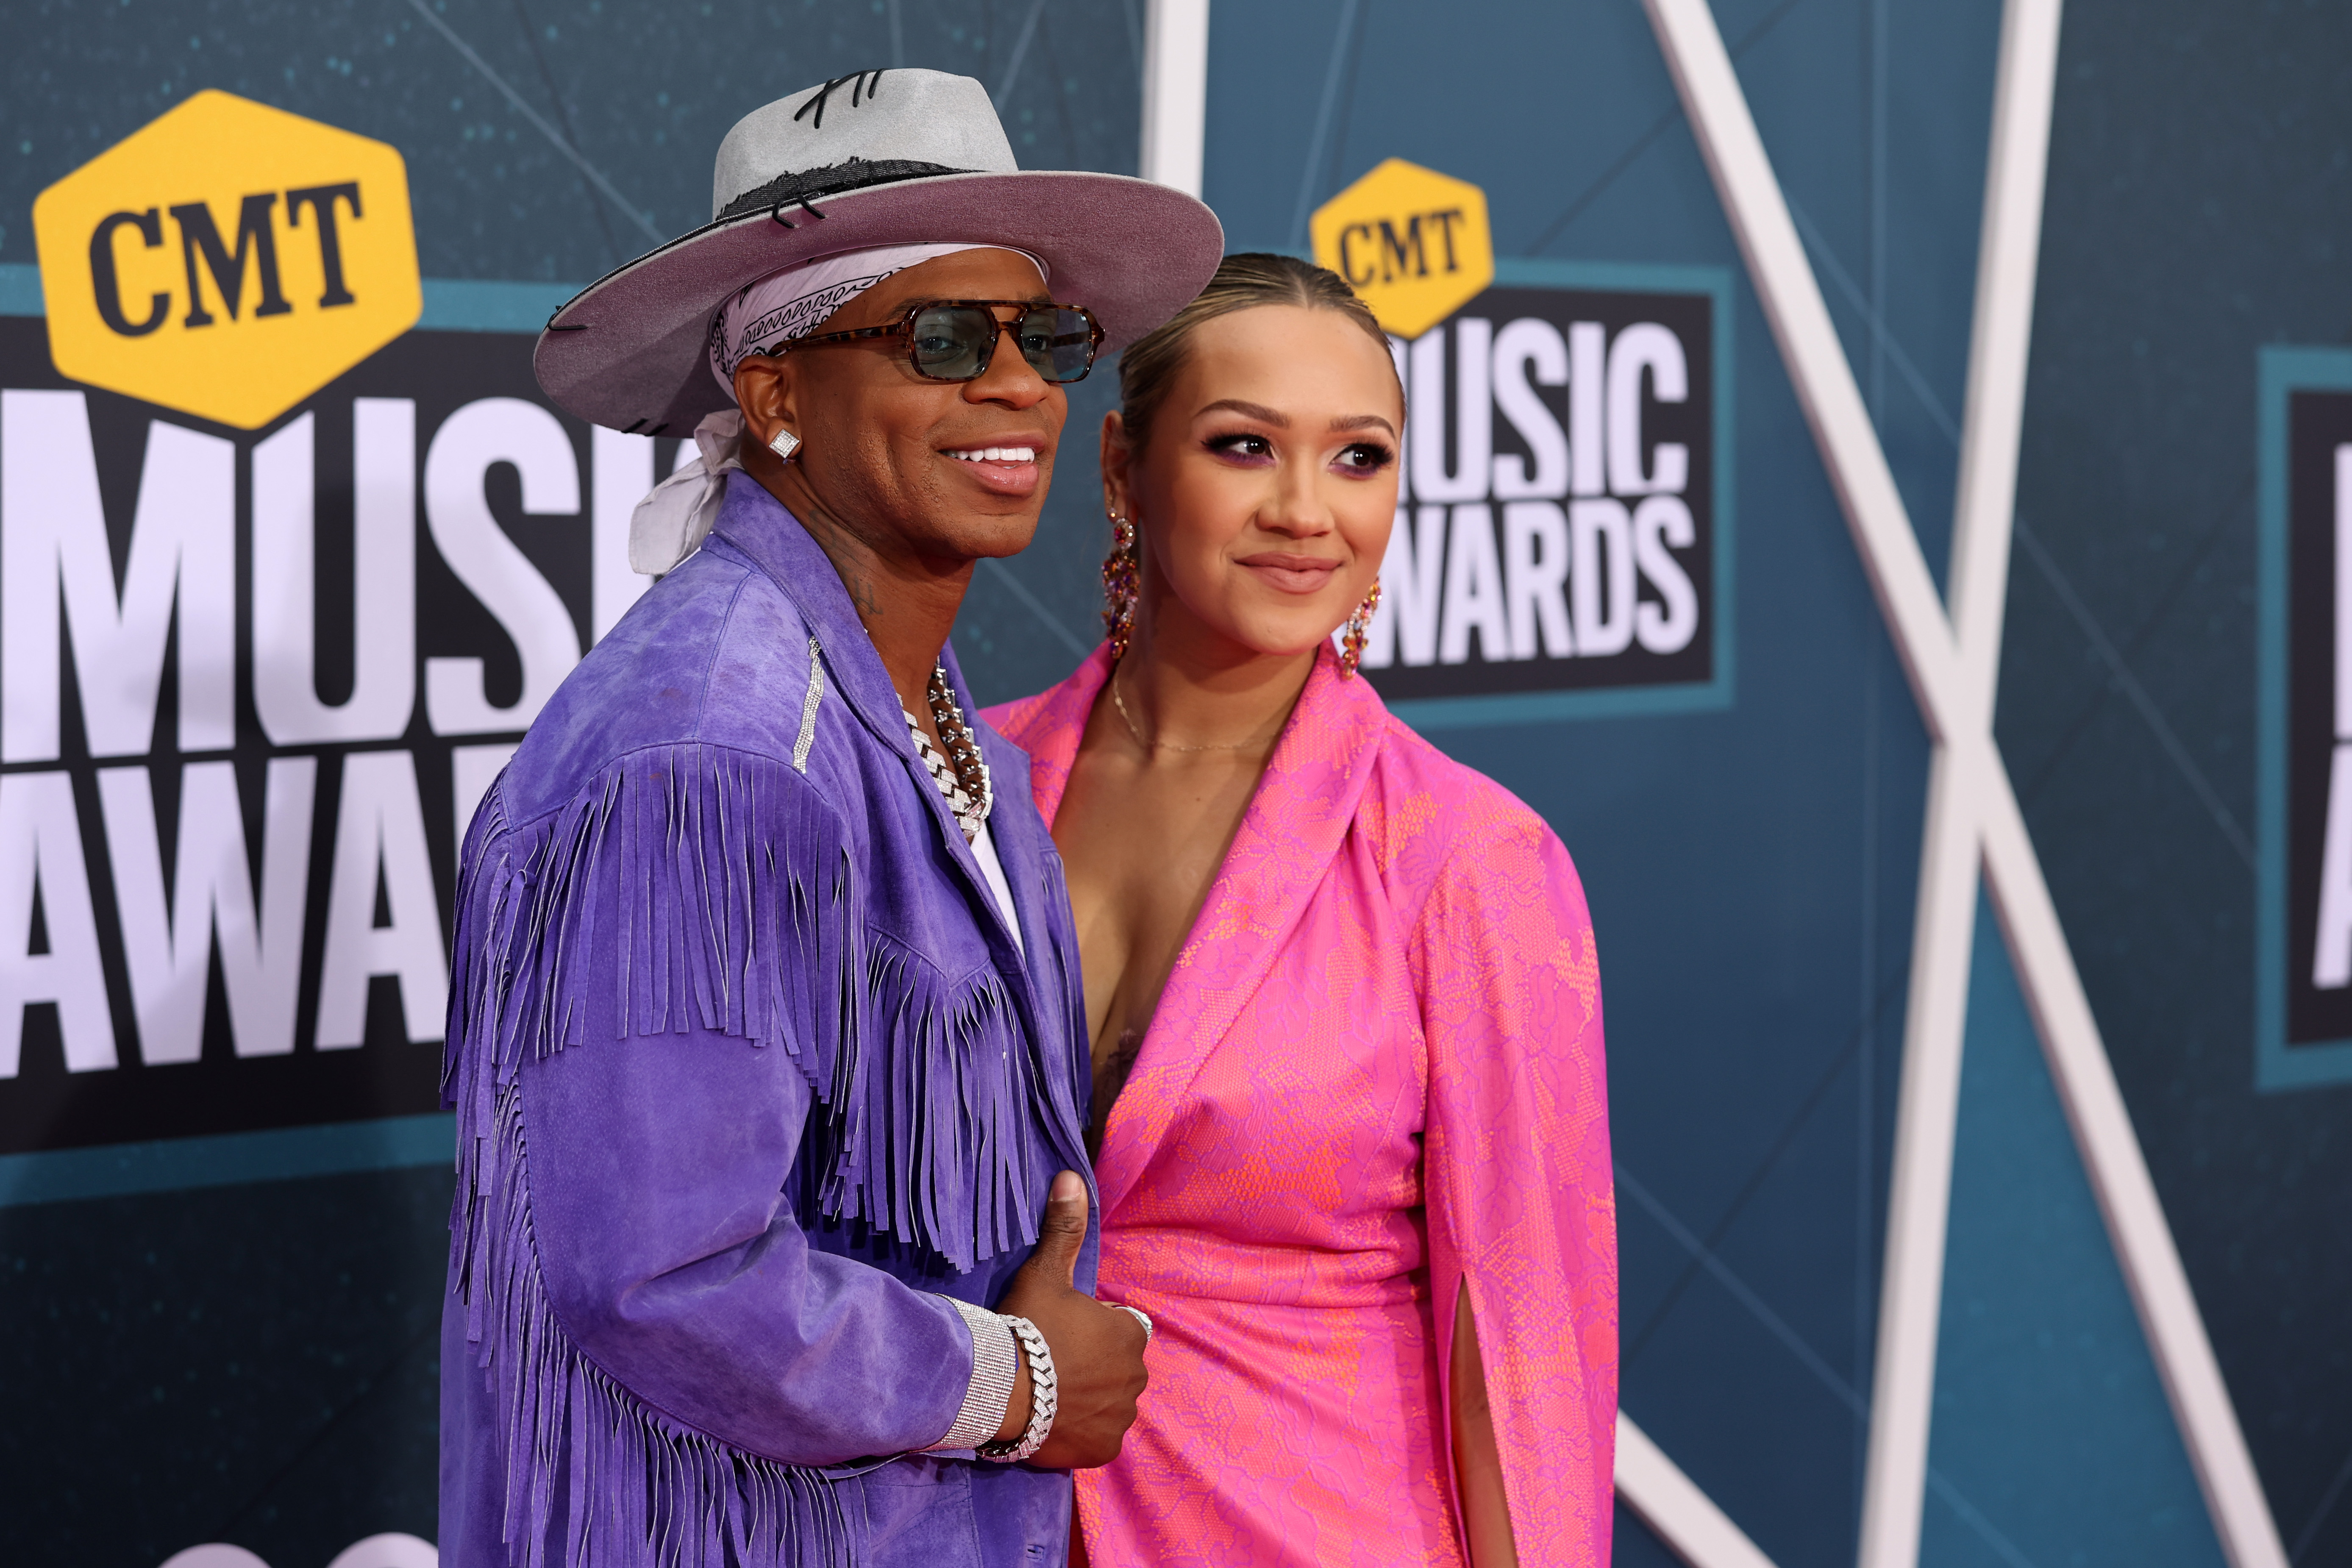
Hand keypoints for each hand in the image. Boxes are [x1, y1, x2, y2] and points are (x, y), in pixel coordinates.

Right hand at [990, 1170, 1147, 1467]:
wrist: (1004, 1390)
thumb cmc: (1028, 1327)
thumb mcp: (1045, 1273)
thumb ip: (1064, 1229)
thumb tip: (1072, 1177)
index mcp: (1129, 1333)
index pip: (1121, 1328)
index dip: (1093, 1329)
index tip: (1062, 1332)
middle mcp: (1136, 1376)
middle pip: (1117, 1366)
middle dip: (1094, 1365)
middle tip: (1052, 1363)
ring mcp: (1121, 1416)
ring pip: (1109, 1402)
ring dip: (1089, 1398)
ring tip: (1049, 1393)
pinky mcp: (1103, 1450)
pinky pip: (1097, 1437)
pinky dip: (1081, 1431)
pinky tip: (1053, 1421)